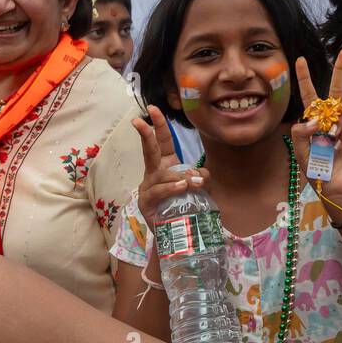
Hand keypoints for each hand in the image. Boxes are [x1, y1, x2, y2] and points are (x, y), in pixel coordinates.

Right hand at [132, 104, 208, 227]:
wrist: (176, 233)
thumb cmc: (186, 207)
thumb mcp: (199, 189)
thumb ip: (202, 178)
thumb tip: (200, 175)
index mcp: (166, 165)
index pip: (162, 142)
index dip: (159, 126)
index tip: (154, 109)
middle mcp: (154, 173)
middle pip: (150, 150)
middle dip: (145, 134)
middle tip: (139, 121)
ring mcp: (148, 188)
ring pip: (161, 175)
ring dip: (178, 177)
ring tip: (191, 184)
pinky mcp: (146, 203)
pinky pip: (159, 191)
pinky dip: (172, 188)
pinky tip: (182, 187)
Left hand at [290, 50, 341, 211]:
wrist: (339, 191)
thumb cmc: (319, 173)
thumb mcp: (301, 154)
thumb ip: (300, 134)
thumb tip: (311, 119)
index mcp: (317, 121)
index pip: (311, 95)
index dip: (305, 77)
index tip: (299, 60)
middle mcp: (334, 119)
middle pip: (338, 87)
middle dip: (341, 67)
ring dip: (337, 117)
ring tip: (332, 137)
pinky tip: (341, 142)